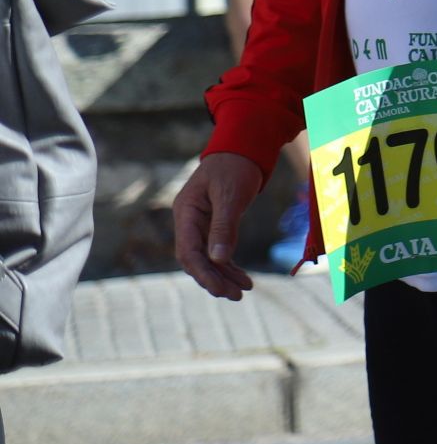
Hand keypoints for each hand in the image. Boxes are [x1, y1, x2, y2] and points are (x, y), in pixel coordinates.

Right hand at [172, 151, 264, 299]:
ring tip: (244, 291)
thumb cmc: (234, 166)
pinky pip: (217, 251)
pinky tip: (242, 278)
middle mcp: (189, 221)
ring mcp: (199, 224)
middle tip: (236, 295)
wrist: (242, 148)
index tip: (220, 289)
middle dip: (214, 279)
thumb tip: (218, 259)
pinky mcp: (213, 225)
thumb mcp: (230, 194)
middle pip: (196, 259)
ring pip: (207, 258)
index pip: (188, 251)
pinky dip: (229, 265)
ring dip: (224, 275)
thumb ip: (223, 225)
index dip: (203, 273)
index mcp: (185, 212)